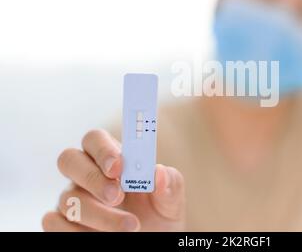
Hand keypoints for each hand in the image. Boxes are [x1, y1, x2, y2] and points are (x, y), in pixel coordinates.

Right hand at [42, 129, 185, 231]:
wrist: (155, 237)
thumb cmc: (160, 212)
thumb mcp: (171, 197)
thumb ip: (169, 182)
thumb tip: (158, 173)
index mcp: (112, 159)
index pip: (94, 139)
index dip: (103, 150)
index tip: (119, 167)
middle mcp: (86, 175)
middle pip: (69, 159)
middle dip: (92, 177)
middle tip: (117, 196)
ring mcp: (71, 199)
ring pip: (67, 198)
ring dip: (99, 215)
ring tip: (131, 226)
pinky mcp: (62, 224)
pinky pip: (53, 223)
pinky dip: (76, 232)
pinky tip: (103, 237)